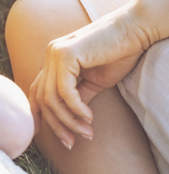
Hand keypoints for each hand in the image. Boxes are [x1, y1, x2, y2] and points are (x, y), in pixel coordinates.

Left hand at [29, 3, 148, 149]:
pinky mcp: (65, 54)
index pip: (36, 90)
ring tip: (86, 132)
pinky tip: (89, 117)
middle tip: (71, 144)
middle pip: (42, 98)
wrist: (136, 29)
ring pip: (51, 97)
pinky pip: (64, 91)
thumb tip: (68, 120)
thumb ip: (77, 97)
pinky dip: (75, 108)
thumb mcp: (94, 82)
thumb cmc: (119, 53)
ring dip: (68, 120)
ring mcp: (55, 53)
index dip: (37, 114)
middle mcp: (50, 54)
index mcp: (54, 60)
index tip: (43, 137)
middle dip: (55, 125)